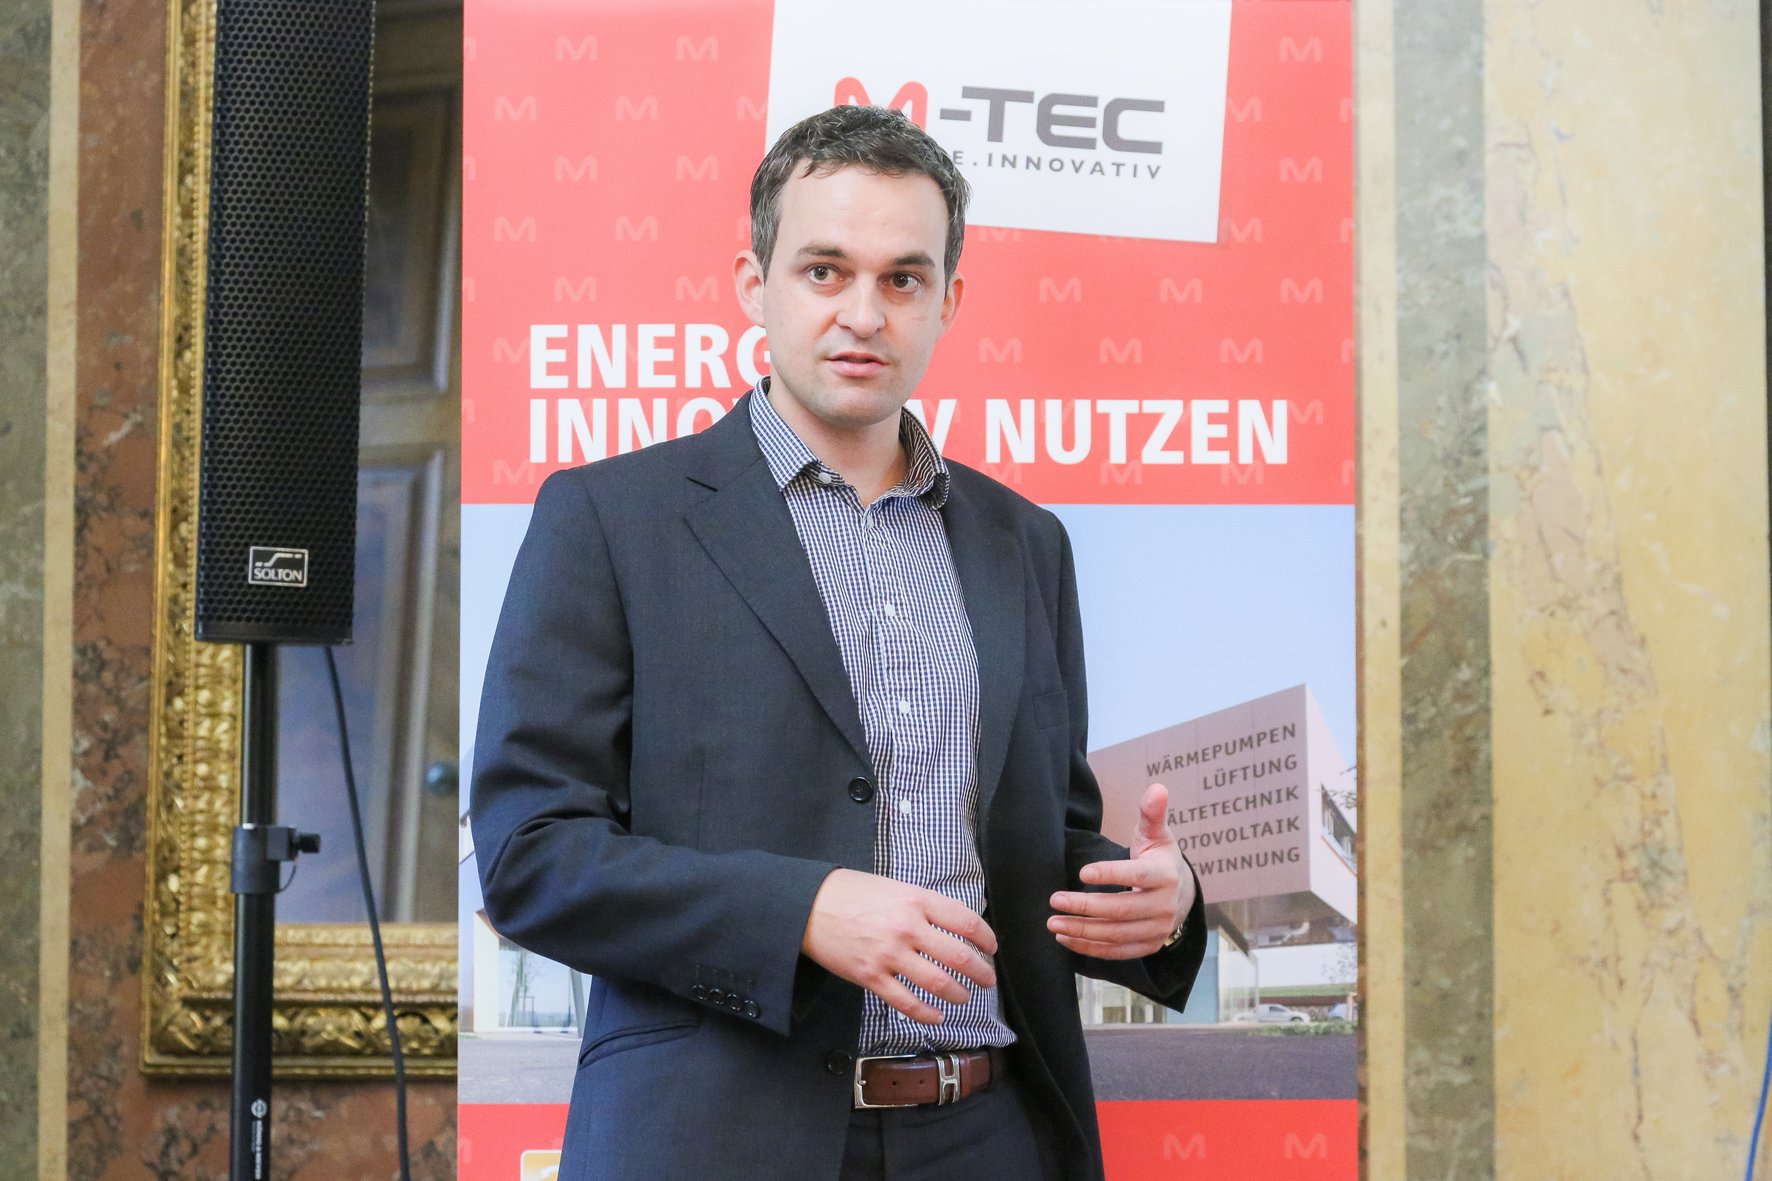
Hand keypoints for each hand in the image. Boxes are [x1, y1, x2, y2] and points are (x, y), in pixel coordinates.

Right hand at [801, 868, 998, 1024]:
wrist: (809, 906)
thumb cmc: (850, 893)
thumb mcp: (893, 886)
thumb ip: (922, 905)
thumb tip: (951, 926)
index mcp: (916, 900)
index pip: (966, 922)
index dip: (987, 938)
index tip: (991, 948)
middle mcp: (908, 927)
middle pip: (959, 956)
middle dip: (981, 972)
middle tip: (987, 979)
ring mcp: (890, 955)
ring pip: (938, 983)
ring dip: (959, 994)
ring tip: (964, 997)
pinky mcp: (872, 977)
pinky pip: (907, 1003)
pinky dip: (928, 1013)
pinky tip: (937, 1015)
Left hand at [1048, 782, 1195, 959]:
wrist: (1182, 895)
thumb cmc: (1160, 860)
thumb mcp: (1157, 836)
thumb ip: (1152, 814)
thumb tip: (1157, 788)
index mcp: (1165, 876)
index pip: (1136, 876)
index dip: (1110, 875)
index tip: (1081, 872)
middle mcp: (1163, 907)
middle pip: (1121, 910)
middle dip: (1085, 907)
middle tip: (1055, 900)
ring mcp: (1156, 930)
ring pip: (1116, 934)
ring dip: (1082, 931)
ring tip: (1053, 922)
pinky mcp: (1148, 947)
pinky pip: (1117, 952)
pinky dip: (1090, 948)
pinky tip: (1066, 939)